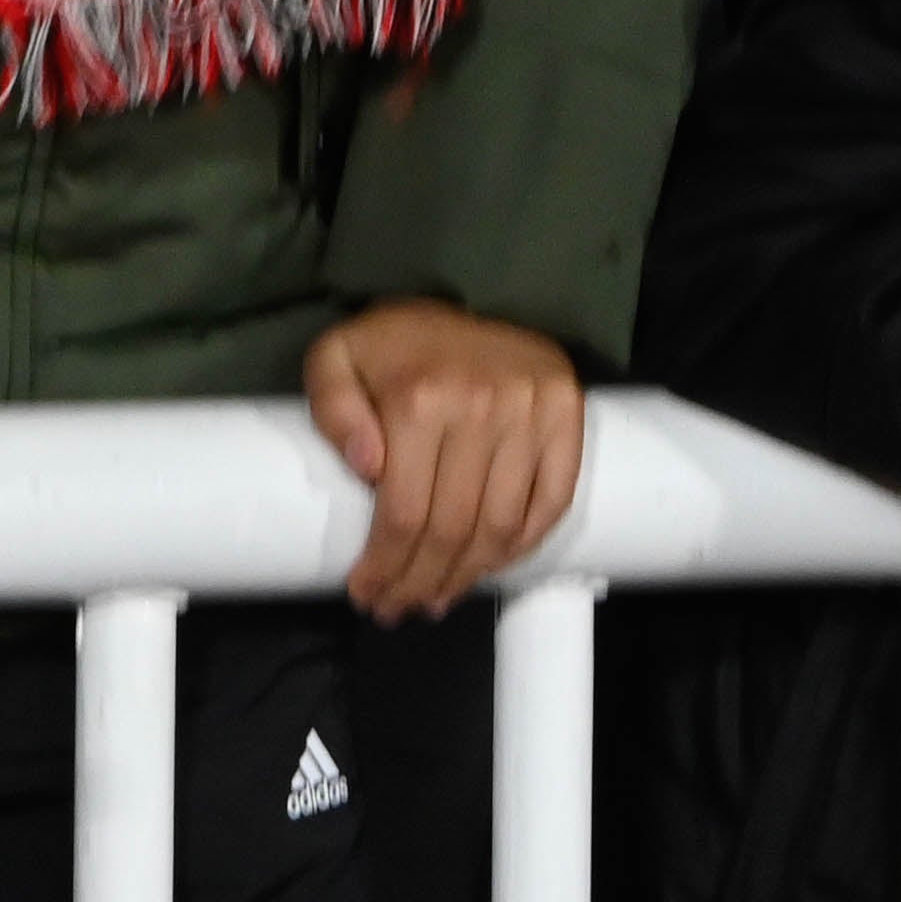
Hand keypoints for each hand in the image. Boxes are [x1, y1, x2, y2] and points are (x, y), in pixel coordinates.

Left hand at [304, 299, 587, 617]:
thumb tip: (367, 467)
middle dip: (420, 582)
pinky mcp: (567, 416)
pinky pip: (552, 503)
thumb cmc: (395, 344)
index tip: (367, 592)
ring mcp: (532, 412)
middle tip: (398, 608)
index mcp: (419, 398)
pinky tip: (488, 567)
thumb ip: (333, 408)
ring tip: (437, 598)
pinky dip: (521, 547)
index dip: (386, 565)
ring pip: (502, 528)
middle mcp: (482, 406)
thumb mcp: (336, 357)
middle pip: (453, 529)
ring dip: (468, 577)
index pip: (406, 512)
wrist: (470, 293)